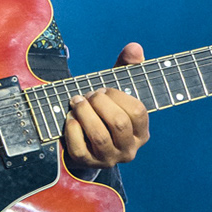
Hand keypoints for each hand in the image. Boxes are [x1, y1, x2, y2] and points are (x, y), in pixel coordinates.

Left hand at [64, 41, 150, 172]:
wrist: (86, 142)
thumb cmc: (105, 111)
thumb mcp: (117, 91)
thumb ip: (127, 68)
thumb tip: (134, 48)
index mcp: (141, 133)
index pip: (138, 112)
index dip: (118, 95)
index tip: (104, 89)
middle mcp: (128, 150)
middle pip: (118, 123)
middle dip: (99, 102)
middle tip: (88, 94)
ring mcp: (108, 159)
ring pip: (99, 136)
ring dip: (84, 113)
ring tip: (76, 101)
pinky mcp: (87, 164)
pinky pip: (79, 148)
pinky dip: (72, 129)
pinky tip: (69, 118)